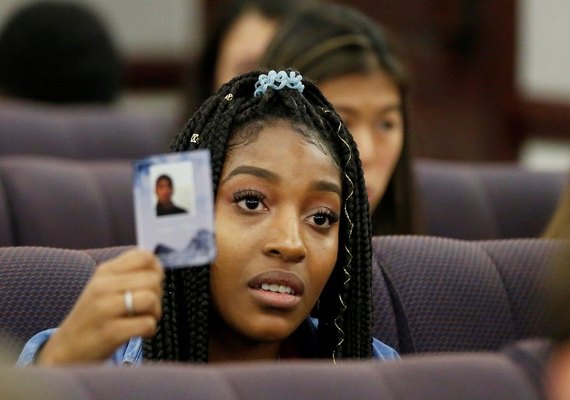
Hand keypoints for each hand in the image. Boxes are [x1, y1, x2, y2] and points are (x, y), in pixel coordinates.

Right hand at [38, 249, 163, 364]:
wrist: (67, 349)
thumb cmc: (93, 317)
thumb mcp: (104, 287)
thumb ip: (128, 274)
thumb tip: (159, 269)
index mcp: (105, 271)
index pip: (144, 256)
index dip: (156, 270)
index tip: (151, 284)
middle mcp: (103, 286)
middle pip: (152, 279)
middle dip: (157, 295)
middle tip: (146, 307)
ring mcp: (105, 308)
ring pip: (151, 299)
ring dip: (155, 313)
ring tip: (143, 319)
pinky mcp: (110, 332)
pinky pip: (147, 324)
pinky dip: (150, 330)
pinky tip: (139, 333)